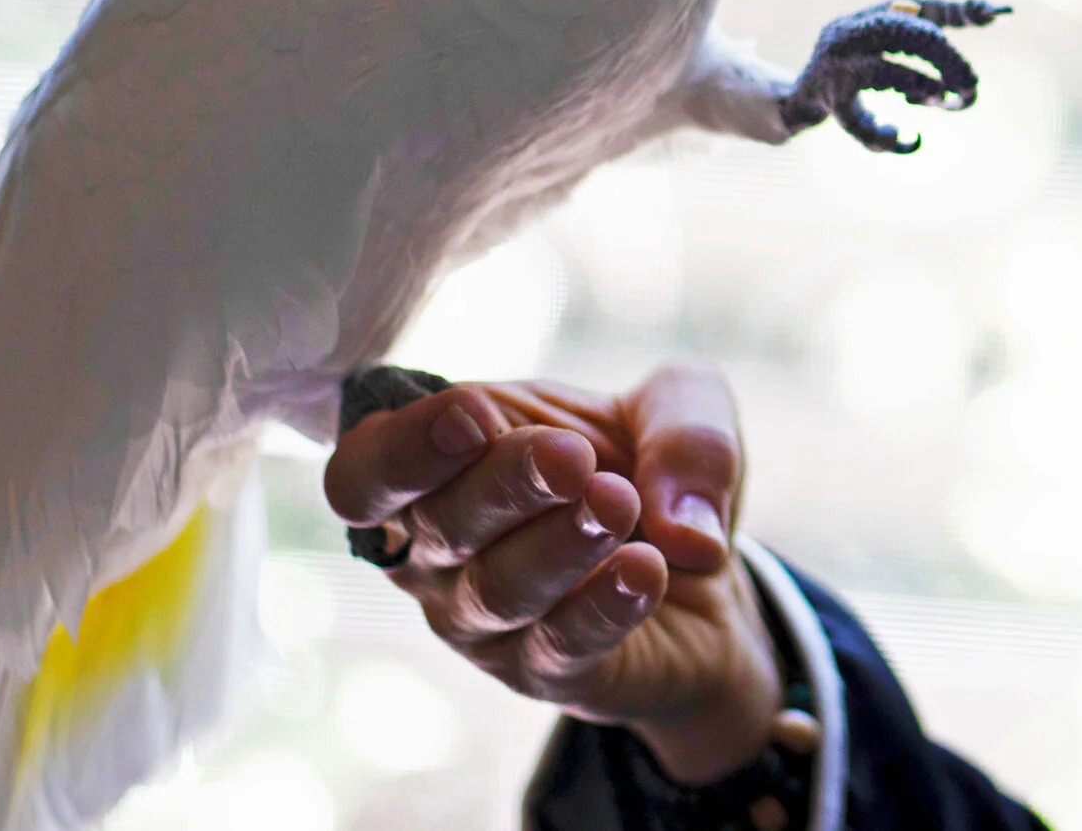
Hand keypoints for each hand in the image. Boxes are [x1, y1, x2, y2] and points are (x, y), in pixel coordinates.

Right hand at [323, 362, 782, 782]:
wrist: (714, 576)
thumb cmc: (655, 469)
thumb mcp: (684, 409)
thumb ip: (687, 431)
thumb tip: (680, 520)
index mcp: (444, 465)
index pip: (367, 471)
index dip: (405, 448)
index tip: (473, 418)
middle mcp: (440, 551)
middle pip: (436, 525)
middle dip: (504, 484)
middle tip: (572, 457)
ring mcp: (482, 622)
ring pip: (496, 590)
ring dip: (558, 545)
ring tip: (617, 503)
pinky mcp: (544, 672)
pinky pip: (560, 645)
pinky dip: (603, 606)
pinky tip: (645, 569)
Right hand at [776, 0, 1008, 152]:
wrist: (796, 102)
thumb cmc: (853, 73)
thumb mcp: (887, 49)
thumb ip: (928, 33)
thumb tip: (987, 14)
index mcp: (864, 18)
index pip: (915, 5)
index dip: (954, 11)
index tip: (990, 16)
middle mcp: (846, 34)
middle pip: (906, 33)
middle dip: (946, 57)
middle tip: (971, 84)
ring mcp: (833, 68)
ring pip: (886, 73)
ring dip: (924, 89)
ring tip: (944, 101)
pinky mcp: (828, 104)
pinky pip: (863, 124)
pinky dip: (890, 139)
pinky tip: (911, 142)